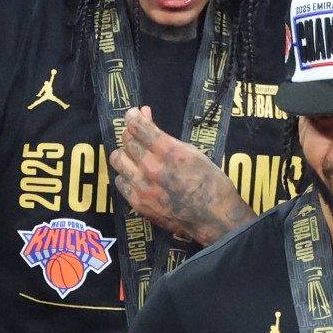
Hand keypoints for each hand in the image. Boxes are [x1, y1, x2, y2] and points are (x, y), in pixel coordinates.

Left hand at [109, 107, 254, 246]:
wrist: (214, 219)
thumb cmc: (212, 184)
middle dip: (132, 133)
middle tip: (139, 134)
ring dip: (124, 153)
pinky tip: (135, 175)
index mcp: (171, 153)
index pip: (139, 127)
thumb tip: (148, 119)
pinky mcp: (139, 204)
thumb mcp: (195, 154)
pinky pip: (120, 182)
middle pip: (127, 141)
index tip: (133, 113)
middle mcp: (153, 169)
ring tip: (134, 155)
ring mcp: (143, 188)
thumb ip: (168, 139)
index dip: (133, 116)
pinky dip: (126, 174)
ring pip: (118, 160)